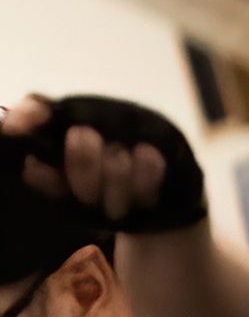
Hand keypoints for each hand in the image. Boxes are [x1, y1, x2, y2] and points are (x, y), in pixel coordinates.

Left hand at [5, 95, 205, 231]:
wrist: (160, 207)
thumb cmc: (104, 197)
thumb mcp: (68, 195)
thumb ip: (48, 181)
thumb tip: (31, 168)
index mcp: (67, 124)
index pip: (41, 107)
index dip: (28, 117)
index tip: (13, 131)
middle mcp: (99, 114)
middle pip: (81, 139)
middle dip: (84, 179)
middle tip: (88, 200)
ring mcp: (135, 123)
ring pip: (118, 158)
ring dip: (116, 194)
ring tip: (118, 209)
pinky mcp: (166, 137)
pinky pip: (150, 163)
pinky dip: (142, 190)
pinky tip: (143, 199)